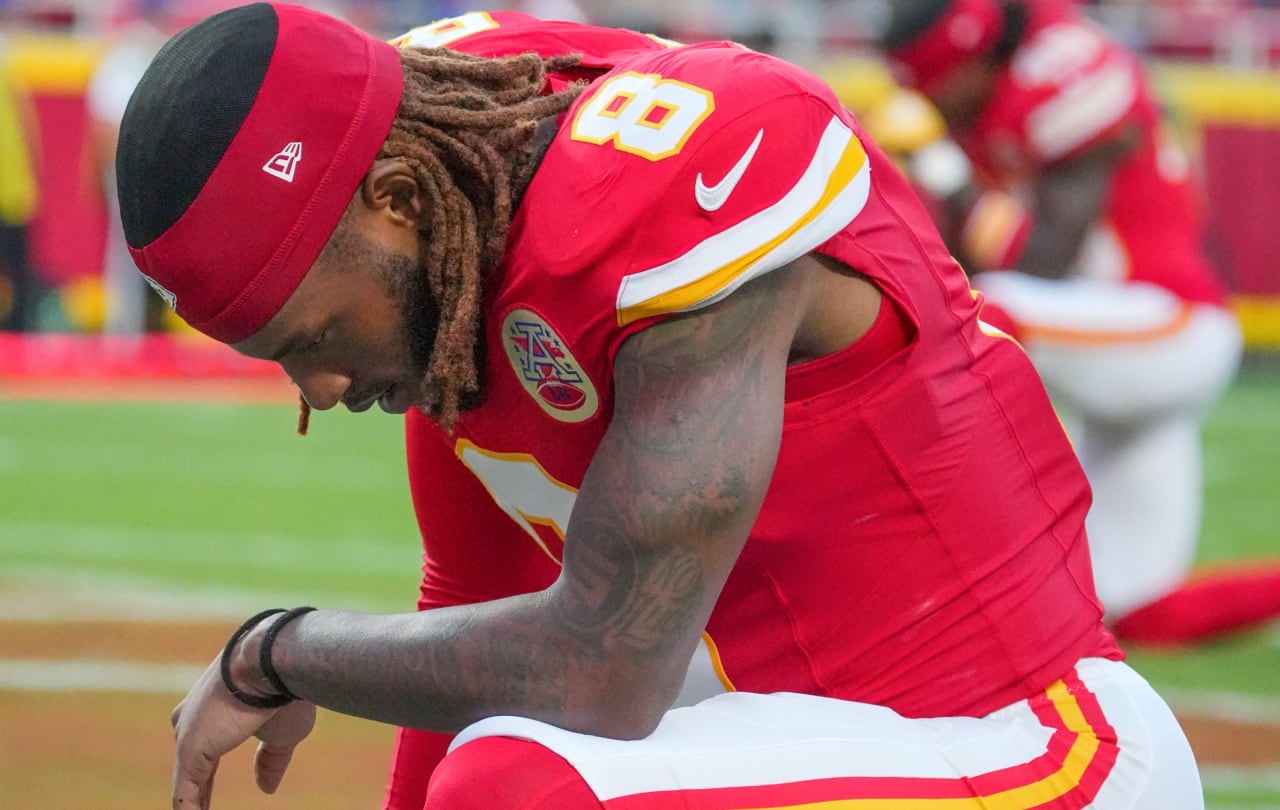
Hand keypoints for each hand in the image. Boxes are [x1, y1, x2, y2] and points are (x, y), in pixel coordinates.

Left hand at [170, 656, 315, 808]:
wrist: (273, 661)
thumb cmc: (285, 689)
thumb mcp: (282, 732)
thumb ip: (270, 760)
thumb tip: (266, 788)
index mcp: (214, 707)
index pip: (205, 749)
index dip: (207, 777)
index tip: (208, 796)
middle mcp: (193, 716)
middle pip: (191, 765)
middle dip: (198, 791)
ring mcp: (189, 732)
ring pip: (187, 780)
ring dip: (195, 804)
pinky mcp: (189, 747)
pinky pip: (185, 791)